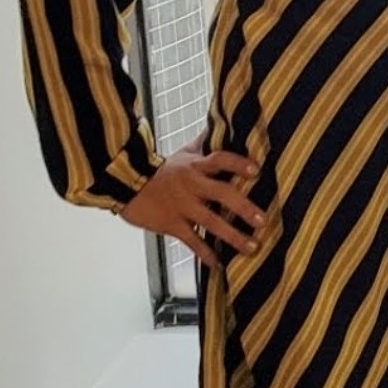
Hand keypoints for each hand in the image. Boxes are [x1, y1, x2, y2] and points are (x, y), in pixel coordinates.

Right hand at [120, 138, 264, 270]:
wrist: (125, 185)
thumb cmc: (160, 170)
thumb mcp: (182, 153)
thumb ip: (203, 143)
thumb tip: (219, 122)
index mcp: (195, 166)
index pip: (220, 160)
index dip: (238, 164)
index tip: (256, 170)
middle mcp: (192, 185)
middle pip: (222, 194)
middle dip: (243, 207)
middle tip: (262, 220)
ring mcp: (182, 206)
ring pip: (211, 222)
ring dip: (233, 236)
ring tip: (252, 247)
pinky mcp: (171, 224)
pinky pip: (192, 241)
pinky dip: (205, 254)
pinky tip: (218, 265)